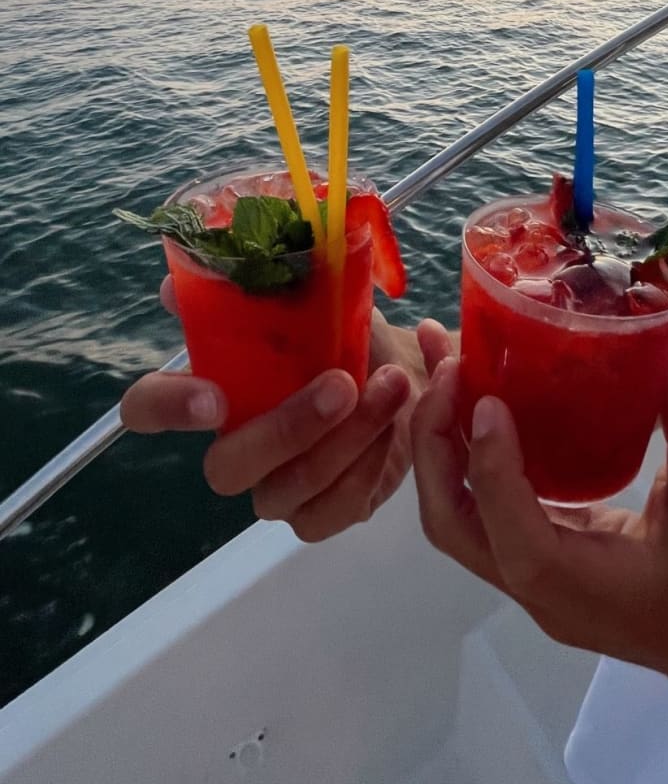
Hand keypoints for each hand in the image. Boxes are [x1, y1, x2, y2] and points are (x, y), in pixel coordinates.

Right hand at [120, 277, 453, 539]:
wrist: (402, 370)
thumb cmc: (343, 337)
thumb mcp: (310, 298)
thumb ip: (260, 287)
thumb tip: (202, 269)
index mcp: (213, 390)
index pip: (149, 408)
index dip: (167, 408)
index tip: (214, 395)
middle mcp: (234, 447)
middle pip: (225, 468)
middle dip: (286, 428)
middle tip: (342, 383)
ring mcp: (275, 488)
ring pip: (289, 489)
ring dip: (347, 438)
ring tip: (392, 384)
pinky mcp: (321, 514)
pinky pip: (335, 509)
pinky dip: (371, 464)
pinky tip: (396, 422)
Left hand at [411, 347, 667, 753]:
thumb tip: (664, 346)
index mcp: (575, 583)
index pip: (507, 526)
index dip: (489, 460)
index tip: (489, 394)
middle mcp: (536, 589)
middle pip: (450, 522)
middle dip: (433, 441)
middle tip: (448, 363)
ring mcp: (531, 585)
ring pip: (457, 521)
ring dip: (442, 447)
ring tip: (449, 370)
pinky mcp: (539, 570)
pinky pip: (485, 516)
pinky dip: (472, 461)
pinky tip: (484, 406)